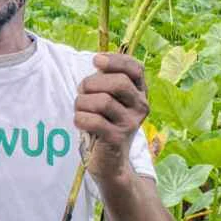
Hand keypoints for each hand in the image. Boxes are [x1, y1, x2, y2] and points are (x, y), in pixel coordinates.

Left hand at [74, 53, 148, 178]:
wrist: (110, 160)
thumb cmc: (104, 122)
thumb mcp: (108, 97)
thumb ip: (105, 79)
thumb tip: (98, 60)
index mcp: (140, 92)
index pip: (135, 68)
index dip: (115, 60)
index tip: (96, 61)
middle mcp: (141, 106)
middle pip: (118, 82)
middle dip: (92, 83)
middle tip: (82, 92)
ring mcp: (131, 123)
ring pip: (103, 101)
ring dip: (82, 102)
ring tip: (80, 110)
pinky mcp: (118, 138)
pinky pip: (94, 120)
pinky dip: (80, 118)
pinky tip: (80, 121)